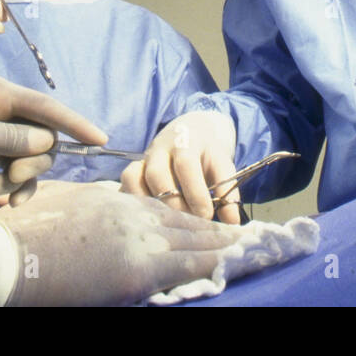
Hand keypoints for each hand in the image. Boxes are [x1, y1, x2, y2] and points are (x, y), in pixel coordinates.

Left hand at [0, 74, 105, 192]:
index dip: (74, 123)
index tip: (99, 138)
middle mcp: (4, 109)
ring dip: (11, 181)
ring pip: (28, 159)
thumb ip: (5, 136)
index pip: (46, 107)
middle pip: (42, 138)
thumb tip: (46, 141)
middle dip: (30, 163)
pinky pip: (12, 171)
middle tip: (9, 178)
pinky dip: (4, 187)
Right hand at [0, 182, 242, 305]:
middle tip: (248, 235)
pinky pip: (191, 265)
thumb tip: (82, 206)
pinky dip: (220, 261)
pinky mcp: (139, 270)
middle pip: (185, 221)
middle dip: (217, 230)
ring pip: (196, 240)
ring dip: (227, 245)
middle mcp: (131, 214)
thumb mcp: (49, 207)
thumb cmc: (17, 236)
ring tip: (256, 246)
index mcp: (111, 201)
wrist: (4, 255)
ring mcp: (138, 240)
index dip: (189, 218)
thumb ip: (73, 204)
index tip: (209, 225)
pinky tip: (241, 259)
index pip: (162, 210)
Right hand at [120, 111, 240, 224]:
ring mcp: (142, 159)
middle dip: (172, 204)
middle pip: (156, 174)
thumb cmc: (206, 154)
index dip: (195, 192)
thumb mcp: (222, 166)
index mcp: (185, 141)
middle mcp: (159, 149)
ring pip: (133, 179)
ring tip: (166, 223)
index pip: (186, 165)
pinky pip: (123, 186)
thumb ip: (227, 191)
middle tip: (188, 222)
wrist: (188, 132)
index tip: (206, 216)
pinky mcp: (131, 170)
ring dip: (148, 204)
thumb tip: (231, 222)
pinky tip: (147, 220)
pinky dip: (131, 203)